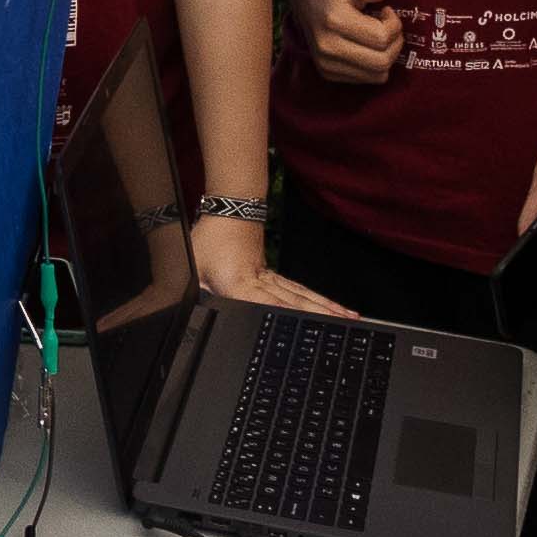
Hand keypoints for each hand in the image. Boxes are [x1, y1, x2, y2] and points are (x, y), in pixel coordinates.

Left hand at [189, 220, 342, 317]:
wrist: (227, 211)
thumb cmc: (208, 239)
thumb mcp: (192, 267)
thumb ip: (192, 292)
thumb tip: (186, 309)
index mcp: (239, 284)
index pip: (263, 303)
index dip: (283, 314)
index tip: (303, 325)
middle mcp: (260, 281)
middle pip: (294, 301)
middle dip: (319, 315)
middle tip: (345, 325)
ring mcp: (270, 277)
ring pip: (302, 295)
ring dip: (326, 308)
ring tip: (350, 318)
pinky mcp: (273, 274)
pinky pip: (299, 289)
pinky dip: (318, 300)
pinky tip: (332, 307)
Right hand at [293, 0, 403, 86]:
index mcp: (335, 21)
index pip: (381, 38)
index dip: (394, 24)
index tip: (387, 11)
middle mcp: (328, 47)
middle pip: (382, 61)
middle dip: (395, 43)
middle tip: (389, 26)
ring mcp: (326, 63)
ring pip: (377, 75)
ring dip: (387, 56)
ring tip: (378, 36)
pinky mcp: (328, 72)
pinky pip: (366, 79)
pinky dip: (374, 65)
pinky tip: (366, 46)